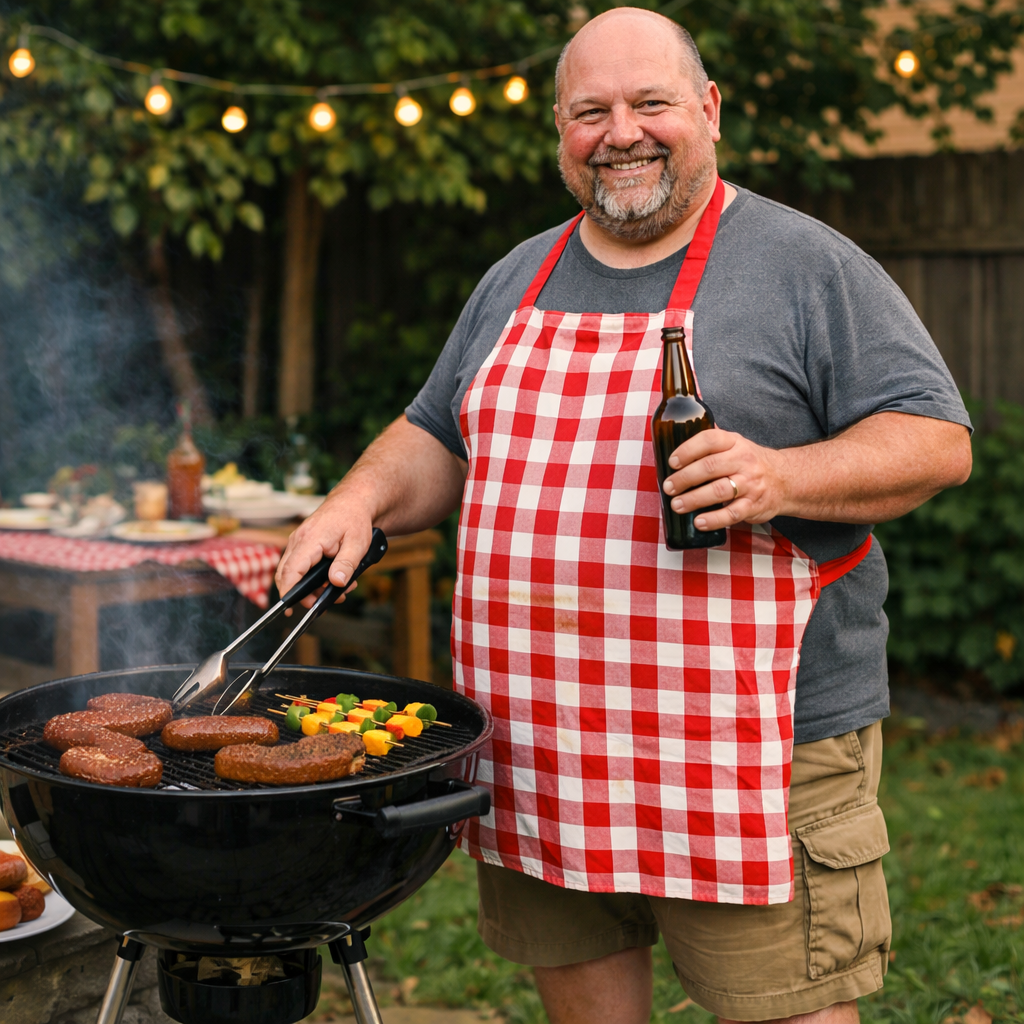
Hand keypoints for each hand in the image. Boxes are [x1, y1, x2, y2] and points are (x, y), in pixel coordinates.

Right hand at [275, 491, 373, 609]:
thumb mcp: (358, 543)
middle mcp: (298, 539)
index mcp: (310, 539)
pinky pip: (298, 564)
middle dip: (302, 594)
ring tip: (338, 590)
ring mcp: (297, 541)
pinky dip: (310, 576)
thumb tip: (337, 582)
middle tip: (323, 602)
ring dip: (310, 586)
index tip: (290, 608)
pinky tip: (331, 580)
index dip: (289, 591)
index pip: (291, 570)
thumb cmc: (354, 519)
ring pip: (292, 571)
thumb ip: (346, 564)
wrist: (352, 501)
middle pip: (285, 574)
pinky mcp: (301, 544)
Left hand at [661, 427, 787, 532]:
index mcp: (735, 443)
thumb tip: (679, 433)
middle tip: (668, 487)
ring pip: (719, 491)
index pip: (709, 440)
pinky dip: (714, 520)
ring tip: (677, 505)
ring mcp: (750, 484)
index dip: (688, 450)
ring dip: (694, 499)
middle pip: (710, 467)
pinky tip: (698, 522)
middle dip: (685, 478)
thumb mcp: (735, 444)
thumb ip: (712, 441)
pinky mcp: (753, 505)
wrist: (786, 480)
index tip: (672, 462)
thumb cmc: (750, 463)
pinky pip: (732, 514)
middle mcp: (743, 461)